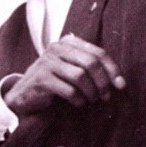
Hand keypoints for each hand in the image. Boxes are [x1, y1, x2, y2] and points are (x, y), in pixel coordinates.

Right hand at [3, 34, 125, 115]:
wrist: (25, 95)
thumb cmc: (54, 82)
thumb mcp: (72, 68)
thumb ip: (91, 67)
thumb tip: (119, 81)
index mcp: (67, 42)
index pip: (98, 53)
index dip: (112, 69)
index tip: (121, 85)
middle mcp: (56, 48)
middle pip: (91, 63)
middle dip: (103, 82)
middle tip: (106, 96)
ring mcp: (47, 62)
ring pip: (81, 76)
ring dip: (91, 92)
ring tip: (91, 100)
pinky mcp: (41, 79)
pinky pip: (69, 90)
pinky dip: (78, 100)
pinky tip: (78, 104)